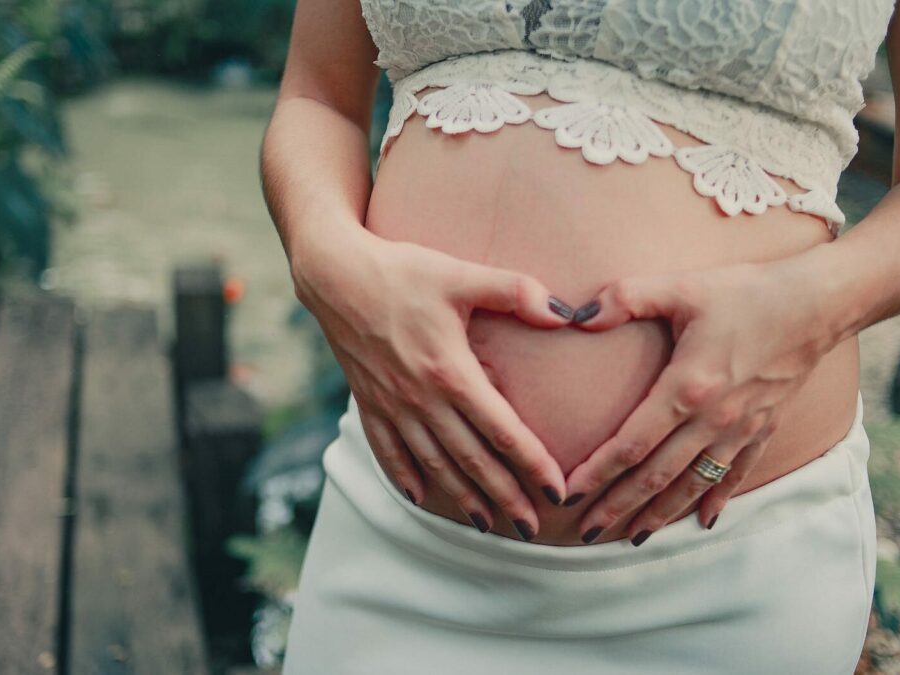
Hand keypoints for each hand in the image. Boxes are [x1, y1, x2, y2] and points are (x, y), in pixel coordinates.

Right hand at [292, 225, 573, 538]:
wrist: (334, 274)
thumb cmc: (402, 271)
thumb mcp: (461, 274)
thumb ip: (514, 291)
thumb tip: (564, 314)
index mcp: (450, 372)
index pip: (501, 430)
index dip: (532, 464)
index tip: (557, 491)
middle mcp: (421, 398)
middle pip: (471, 460)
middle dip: (505, 496)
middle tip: (533, 528)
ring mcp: (391, 405)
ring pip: (433, 463)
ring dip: (462, 498)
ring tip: (488, 525)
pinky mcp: (368, 401)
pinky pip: (387, 450)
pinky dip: (404, 477)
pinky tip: (420, 497)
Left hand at [562, 259, 839, 544]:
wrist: (819, 303)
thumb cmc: (746, 292)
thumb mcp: (681, 287)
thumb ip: (625, 298)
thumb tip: (575, 316)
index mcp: (687, 388)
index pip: (631, 443)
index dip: (598, 472)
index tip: (569, 493)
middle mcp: (713, 419)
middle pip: (656, 475)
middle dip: (618, 506)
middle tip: (586, 532)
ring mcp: (741, 429)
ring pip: (692, 484)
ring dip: (660, 513)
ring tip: (632, 537)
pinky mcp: (764, 428)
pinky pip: (735, 474)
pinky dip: (716, 499)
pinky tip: (702, 520)